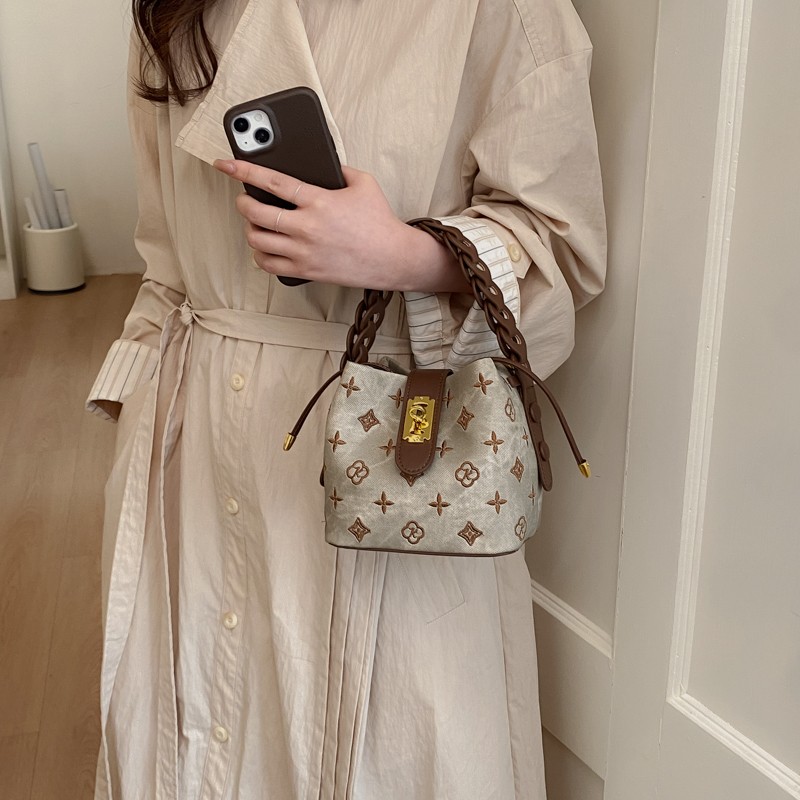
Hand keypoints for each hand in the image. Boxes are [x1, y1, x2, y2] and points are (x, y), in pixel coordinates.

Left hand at [213, 159, 467, 292]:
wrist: (392, 258)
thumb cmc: (379, 221)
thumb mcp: (363, 183)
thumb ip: (337, 169)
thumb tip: (320, 163)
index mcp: (318, 200)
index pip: (271, 181)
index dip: (243, 169)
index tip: (225, 164)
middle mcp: (306, 227)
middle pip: (256, 213)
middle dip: (243, 202)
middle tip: (244, 198)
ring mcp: (304, 251)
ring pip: (257, 240)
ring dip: (250, 229)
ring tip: (254, 223)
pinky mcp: (306, 271)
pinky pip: (269, 265)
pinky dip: (260, 255)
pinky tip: (264, 248)